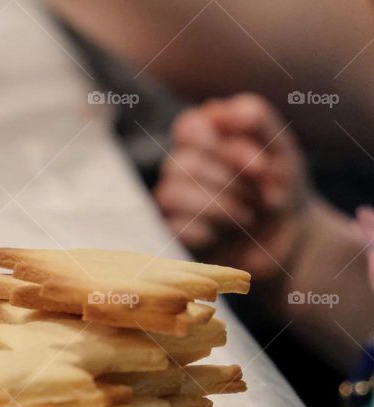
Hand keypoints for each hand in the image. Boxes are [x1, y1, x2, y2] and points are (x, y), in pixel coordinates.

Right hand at [155, 93, 312, 278]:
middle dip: (231, 181)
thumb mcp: (280, 148)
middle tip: (264, 194)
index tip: (262, 165)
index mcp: (202, 141)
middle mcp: (183, 169)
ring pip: (170, 194)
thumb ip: (254, 117)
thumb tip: (214, 110)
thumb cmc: (280, 187)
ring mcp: (176, 204)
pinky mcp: (175, 236)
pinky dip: (207, 230)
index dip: (223, 145)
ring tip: (248, 216)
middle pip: (181, 163)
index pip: (187, 127)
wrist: (293, 240)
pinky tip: (227, 234)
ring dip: (219, 205)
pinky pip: (172, 228)